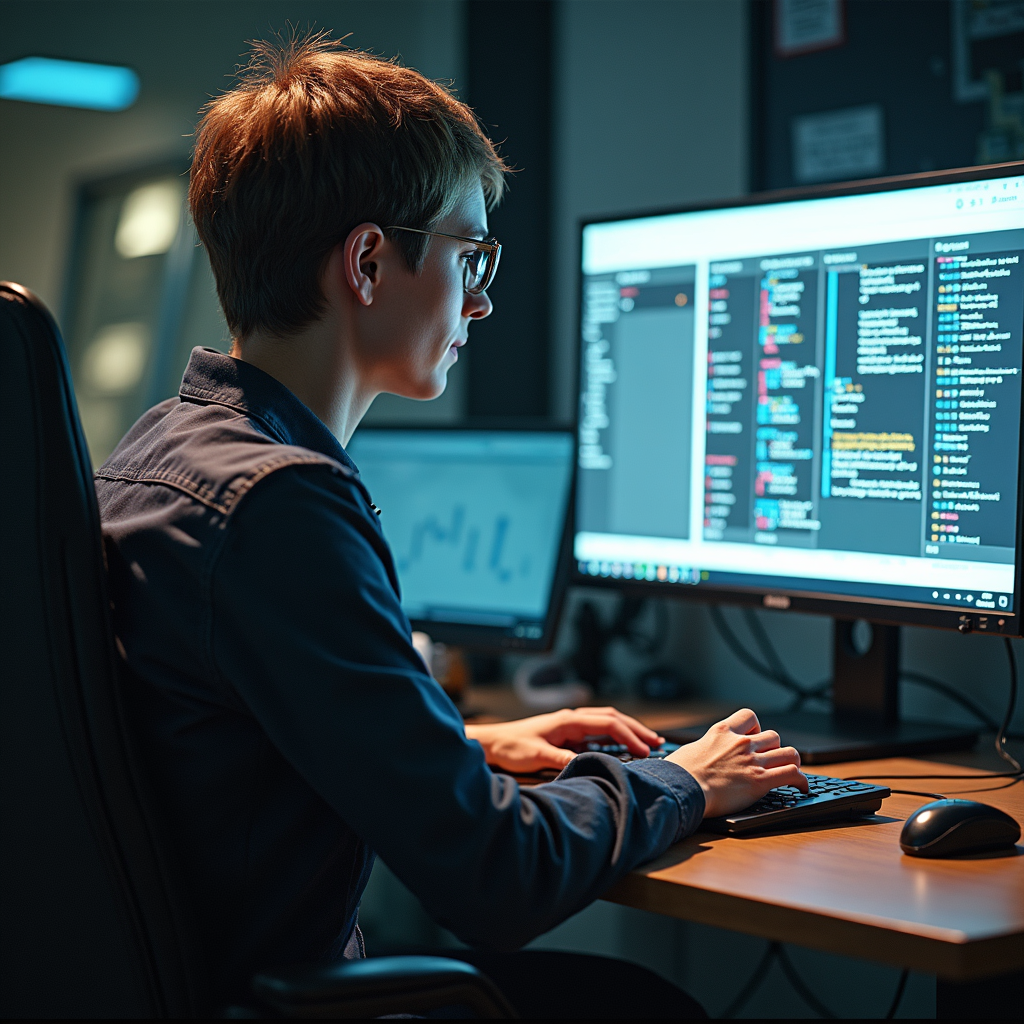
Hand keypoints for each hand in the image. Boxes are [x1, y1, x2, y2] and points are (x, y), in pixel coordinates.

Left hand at [466, 707, 663, 773]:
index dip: (629, 736)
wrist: (492, 744)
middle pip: (613, 719)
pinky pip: (597, 735)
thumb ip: (561, 759)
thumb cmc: (511, 747)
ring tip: (648, 743)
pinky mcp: (567, 737)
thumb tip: (585, 764)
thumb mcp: (536, 755)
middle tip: (658, 743)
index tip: (645, 750)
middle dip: (636, 730)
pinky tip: (623, 750)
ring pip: (607, 725)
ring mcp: (570, 727)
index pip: (608, 724)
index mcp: (568, 720)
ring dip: (628, 732)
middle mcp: (572, 720)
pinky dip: (615, 740)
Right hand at [667, 708, 806, 817]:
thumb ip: (709, 747)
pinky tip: (801, 787)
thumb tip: (707, 754)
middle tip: (768, 762)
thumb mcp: (694, 748)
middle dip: (773, 749)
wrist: (682, 788)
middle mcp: (741, 743)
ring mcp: (753, 761)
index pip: (750, 717)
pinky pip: (793, 774)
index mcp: (723, 731)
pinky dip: (801, 780)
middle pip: (773, 736)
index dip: (755, 728)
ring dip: (791, 762)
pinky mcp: (760, 781)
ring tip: (790, 771)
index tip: (753, 738)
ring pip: (789, 753)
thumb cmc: (681, 772)